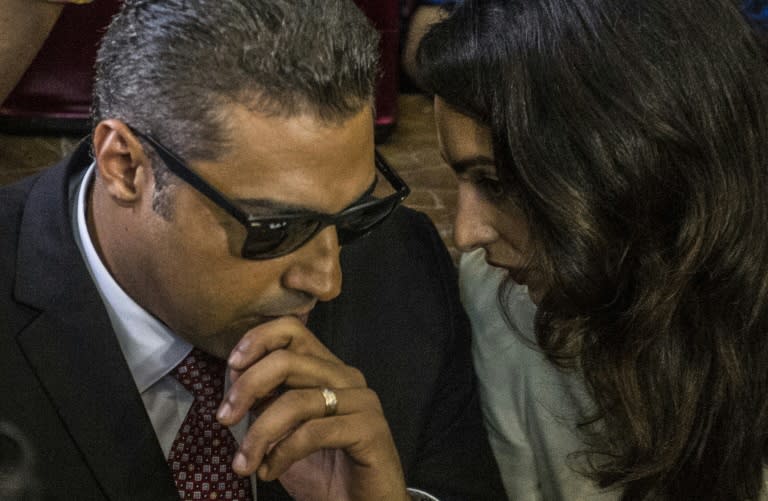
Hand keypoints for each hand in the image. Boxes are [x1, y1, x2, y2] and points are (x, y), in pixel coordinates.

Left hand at [216, 317, 410, 500]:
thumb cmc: (324, 471)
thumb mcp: (283, 432)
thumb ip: (265, 403)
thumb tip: (233, 381)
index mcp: (327, 369)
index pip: (292, 330)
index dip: (257, 340)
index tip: (231, 367)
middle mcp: (347, 377)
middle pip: (287, 359)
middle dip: (247, 387)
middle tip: (224, 418)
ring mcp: (362, 401)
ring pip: (297, 400)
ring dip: (260, 433)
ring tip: (244, 463)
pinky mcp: (370, 429)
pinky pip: (315, 432)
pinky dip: (284, 453)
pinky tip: (271, 472)